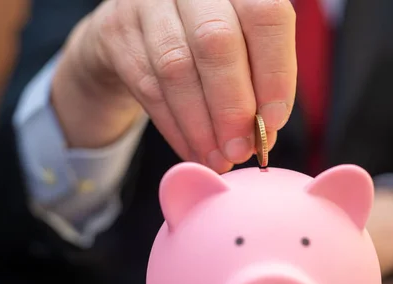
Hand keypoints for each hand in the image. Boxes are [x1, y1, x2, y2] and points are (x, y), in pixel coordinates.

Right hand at [51, 0, 296, 172]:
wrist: (135, 35)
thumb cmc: (202, 46)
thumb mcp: (240, 49)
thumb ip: (257, 81)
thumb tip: (266, 133)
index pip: (266, 16)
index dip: (274, 73)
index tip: (273, 122)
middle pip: (218, 42)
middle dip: (233, 107)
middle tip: (241, 150)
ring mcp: (148, 3)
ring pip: (178, 68)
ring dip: (202, 125)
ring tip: (218, 159)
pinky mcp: (117, 32)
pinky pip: (149, 87)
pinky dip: (176, 127)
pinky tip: (193, 150)